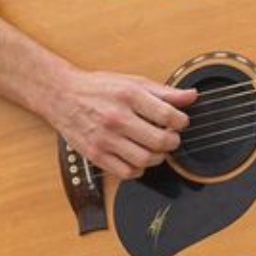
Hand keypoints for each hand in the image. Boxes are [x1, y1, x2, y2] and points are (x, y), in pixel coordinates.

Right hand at [51, 70, 196, 180]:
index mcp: (129, 95)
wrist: (63, 95)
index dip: (181, 121)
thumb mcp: (133, 82)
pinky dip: (138, 169)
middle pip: (159, 141)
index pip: (167, 114)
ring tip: (156, 148)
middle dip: (172, 142)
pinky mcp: (95, 155)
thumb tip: (192, 96)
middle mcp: (117, 118)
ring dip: (158, 157)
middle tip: (171, 137)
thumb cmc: (100, 88)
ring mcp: (105, 138)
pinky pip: (126, 173)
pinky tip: (138, 158)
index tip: (180, 121)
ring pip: (145, 160)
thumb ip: (164, 92)